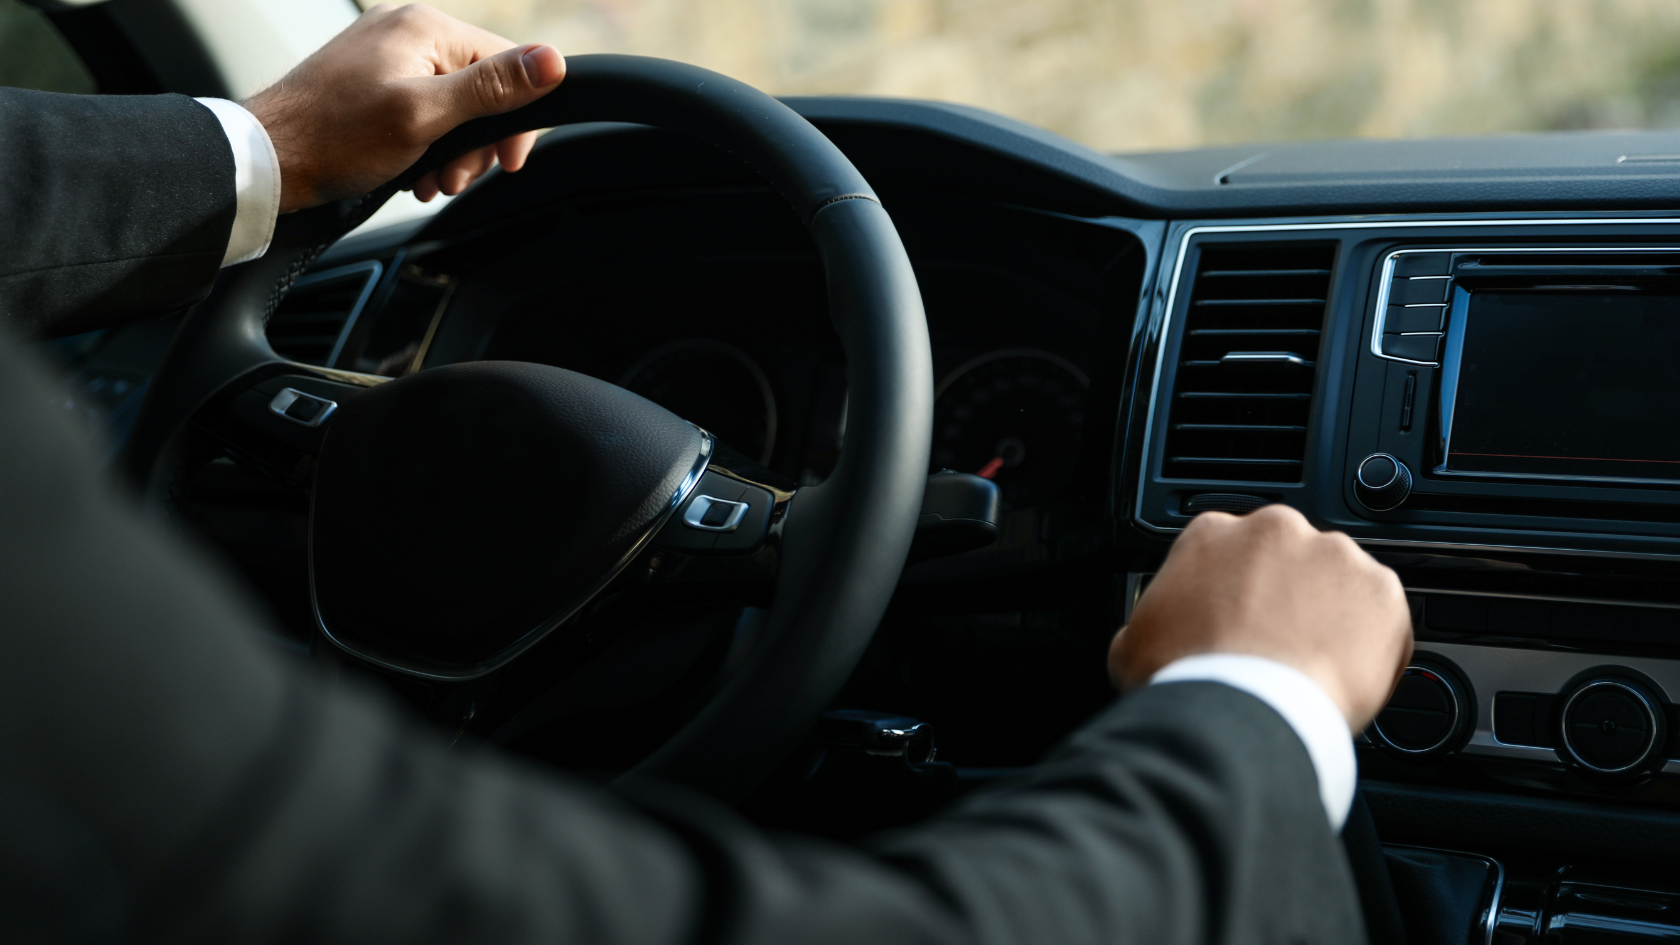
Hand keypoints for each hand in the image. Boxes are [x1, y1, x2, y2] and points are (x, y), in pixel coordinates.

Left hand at [242, 3, 566, 212]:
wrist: (269, 159)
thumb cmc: (336, 138)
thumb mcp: (424, 116)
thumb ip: (491, 88)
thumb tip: (552, 62)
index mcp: (426, 27)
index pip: (507, 64)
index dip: (515, 120)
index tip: (506, 162)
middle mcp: (408, 30)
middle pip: (481, 88)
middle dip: (476, 143)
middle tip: (453, 178)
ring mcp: (389, 54)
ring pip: (454, 105)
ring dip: (451, 151)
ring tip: (428, 179)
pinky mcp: (373, 79)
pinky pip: (423, 108)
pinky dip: (426, 145)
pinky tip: (411, 170)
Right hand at [1109, 505, 1411, 731]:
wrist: (1244, 711)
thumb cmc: (1187, 678)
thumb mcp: (1133, 644)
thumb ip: (1150, 620)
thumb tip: (1151, 632)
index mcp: (1212, 532)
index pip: (1228, 551)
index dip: (1234, 590)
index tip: (1237, 619)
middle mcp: (1276, 529)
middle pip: (1287, 559)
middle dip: (1287, 595)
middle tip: (1276, 645)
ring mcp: (1334, 555)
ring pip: (1337, 583)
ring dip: (1330, 615)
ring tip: (1312, 667)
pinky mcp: (1382, 591)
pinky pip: (1382, 616)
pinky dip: (1372, 643)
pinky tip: (1345, 678)